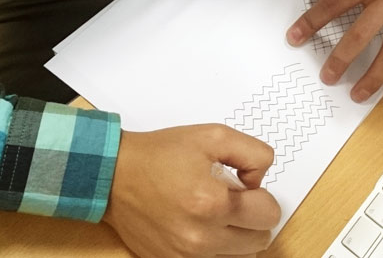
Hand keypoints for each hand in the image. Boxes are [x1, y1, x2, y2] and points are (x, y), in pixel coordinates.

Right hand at [102, 125, 280, 256]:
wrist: (114, 175)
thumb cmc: (159, 155)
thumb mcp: (214, 136)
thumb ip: (253, 154)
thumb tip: (260, 181)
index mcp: (213, 204)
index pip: (269, 214)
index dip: (261, 196)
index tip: (243, 187)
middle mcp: (200, 237)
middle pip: (259, 240)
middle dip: (253, 218)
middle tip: (231, 200)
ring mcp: (185, 256)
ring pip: (240, 257)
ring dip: (236, 237)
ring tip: (217, 216)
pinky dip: (215, 249)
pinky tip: (202, 229)